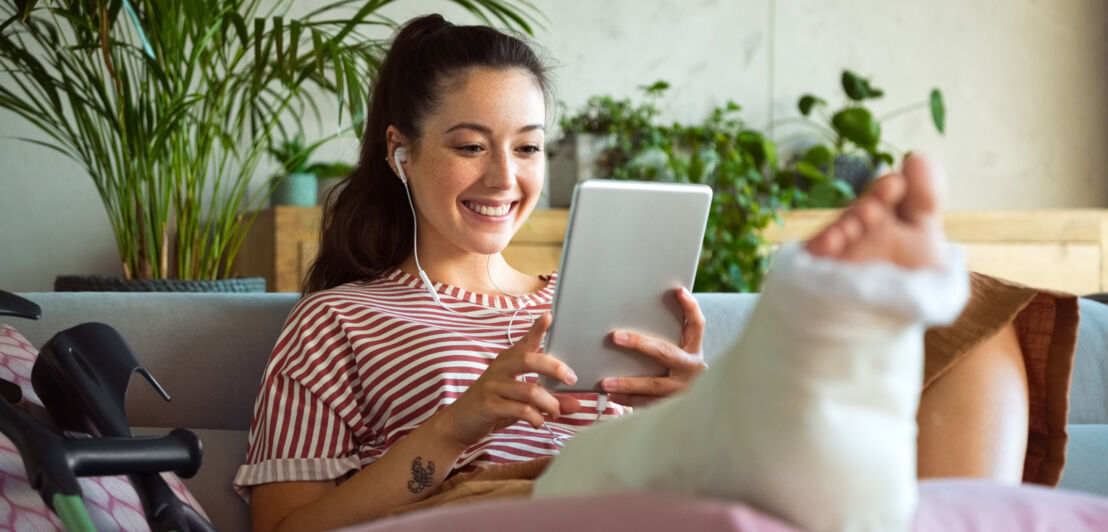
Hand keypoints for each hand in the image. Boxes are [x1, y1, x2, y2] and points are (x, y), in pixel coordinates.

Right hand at [436, 312, 581, 448]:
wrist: (459, 423)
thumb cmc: (493, 406)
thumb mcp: (521, 401)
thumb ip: (548, 400)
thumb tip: (577, 404)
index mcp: (507, 361)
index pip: (525, 341)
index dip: (537, 328)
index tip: (549, 316)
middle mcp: (499, 369)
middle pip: (529, 360)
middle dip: (554, 368)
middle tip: (571, 379)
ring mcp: (493, 386)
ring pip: (530, 390)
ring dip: (549, 403)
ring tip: (555, 413)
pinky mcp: (489, 405)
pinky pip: (521, 409)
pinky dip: (536, 418)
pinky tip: (538, 422)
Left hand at [601, 287, 706, 406]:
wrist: (699, 404)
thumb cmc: (679, 370)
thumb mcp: (682, 351)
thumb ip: (668, 335)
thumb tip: (640, 310)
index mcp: (694, 350)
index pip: (697, 325)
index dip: (690, 308)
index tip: (678, 291)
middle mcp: (691, 369)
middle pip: (665, 353)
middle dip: (640, 344)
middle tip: (616, 337)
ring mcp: (682, 390)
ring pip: (653, 385)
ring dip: (628, 384)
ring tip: (605, 383)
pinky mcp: (672, 406)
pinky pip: (648, 404)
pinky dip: (629, 401)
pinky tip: (614, 397)